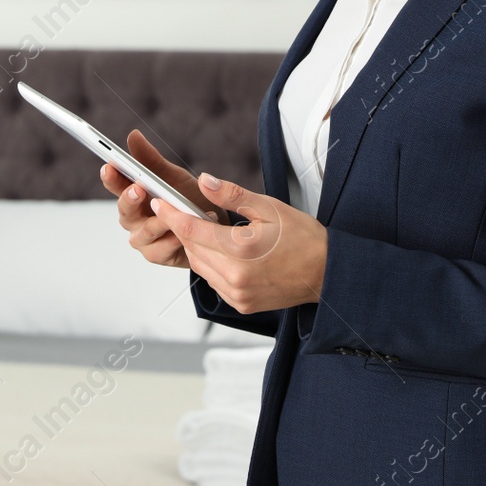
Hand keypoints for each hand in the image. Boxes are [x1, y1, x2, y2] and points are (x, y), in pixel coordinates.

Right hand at [101, 129, 225, 268]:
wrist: (214, 226)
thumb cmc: (187, 198)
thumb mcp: (172, 176)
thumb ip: (151, 160)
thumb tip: (133, 135)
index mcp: (133, 194)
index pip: (116, 184)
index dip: (110, 176)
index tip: (109, 166)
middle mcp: (134, 217)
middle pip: (123, 210)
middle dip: (129, 199)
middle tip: (138, 188)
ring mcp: (143, 237)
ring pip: (142, 232)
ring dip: (158, 222)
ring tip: (172, 212)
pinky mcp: (156, 254)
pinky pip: (159, 249)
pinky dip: (173, 240)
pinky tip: (183, 234)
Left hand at [151, 171, 329, 314]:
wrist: (326, 272)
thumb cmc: (303, 237)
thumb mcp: (268, 208)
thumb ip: (232, 196)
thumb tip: (204, 181)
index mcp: (240, 250)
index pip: (191, 230)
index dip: (171, 214)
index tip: (159, 202)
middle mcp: (235, 277)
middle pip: (192, 249)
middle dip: (185, 229)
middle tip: (186, 211)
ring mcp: (237, 294)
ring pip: (199, 267)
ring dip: (197, 248)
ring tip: (206, 230)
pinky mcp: (241, 304)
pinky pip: (213, 282)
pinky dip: (210, 265)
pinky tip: (222, 252)